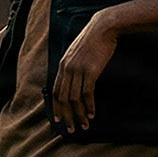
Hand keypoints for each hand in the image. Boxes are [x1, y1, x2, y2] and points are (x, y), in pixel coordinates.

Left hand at [51, 15, 118, 131]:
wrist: (102, 28)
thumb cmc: (92, 41)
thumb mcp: (77, 53)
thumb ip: (72, 66)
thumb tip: (73, 81)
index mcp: (62, 66)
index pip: (55, 92)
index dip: (56, 108)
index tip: (58, 120)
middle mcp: (66, 69)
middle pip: (62, 99)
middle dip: (66, 116)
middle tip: (71, 129)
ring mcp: (78, 70)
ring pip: (74, 99)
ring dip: (79, 114)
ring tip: (84, 125)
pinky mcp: (90, 71)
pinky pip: (87, 93)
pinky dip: (89, 105)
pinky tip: (92, 113)